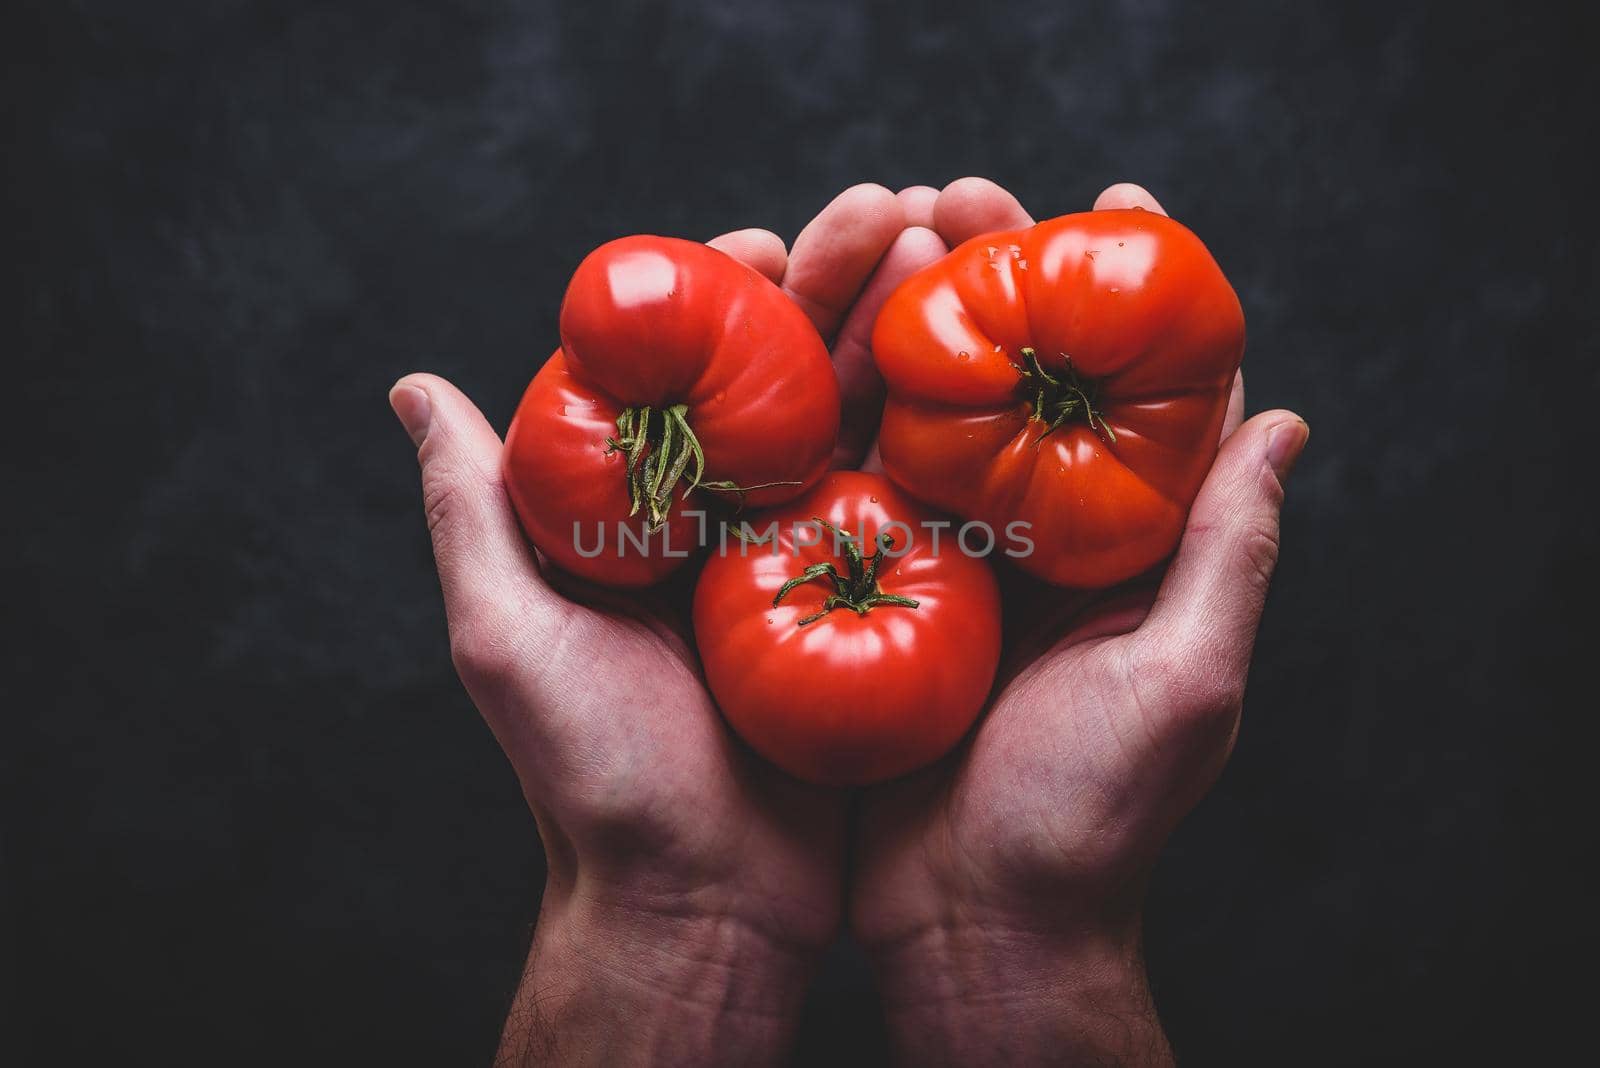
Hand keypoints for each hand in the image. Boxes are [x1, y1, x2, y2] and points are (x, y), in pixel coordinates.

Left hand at [390, 184, 931, 1065]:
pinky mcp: (884, 612)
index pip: (685, 377)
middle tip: (892, 209)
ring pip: (862, 428)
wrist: (701, 906)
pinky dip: (949, 441)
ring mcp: (813, 566)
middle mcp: (731, 528)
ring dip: (905, 338)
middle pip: (788, 383)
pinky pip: (920, 513)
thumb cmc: (591, 780)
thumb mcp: (507, 635)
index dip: (722, 300)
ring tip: (953, 249)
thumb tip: (413, 384)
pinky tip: (983, 372)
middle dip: (839, 289)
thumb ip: (473, 508)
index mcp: (644, 518)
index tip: (759, 244)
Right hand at [848, 178, 1308, 1065]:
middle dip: (1000, 276)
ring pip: (931, 414)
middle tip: (964, 193)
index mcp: (1129, 553)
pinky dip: (837, 410)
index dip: (1139, 294)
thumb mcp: (1183, 682)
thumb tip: (1284, 421)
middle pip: (1025, 381)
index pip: (1146, 399)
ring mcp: (949, 564)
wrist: (968, 925)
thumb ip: (1228, 552)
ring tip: (885, 231)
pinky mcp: (867, 594)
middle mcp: (1040, 544)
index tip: (1117, 200)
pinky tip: (808, 339)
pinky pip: (852, 484)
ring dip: (911, 319)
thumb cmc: (1090, 821)